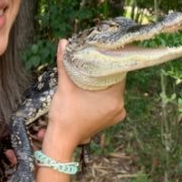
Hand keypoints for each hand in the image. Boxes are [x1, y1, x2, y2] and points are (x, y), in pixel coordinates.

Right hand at [43, 39, 125, 157]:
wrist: (61, 139)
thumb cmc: (64, 114)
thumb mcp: (64, 86)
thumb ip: (64, 63)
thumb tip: (63, 42)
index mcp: (113, 98)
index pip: (120, 71)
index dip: (114, 59)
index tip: (107, 49)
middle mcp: (120, 106)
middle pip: (117, 80)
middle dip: (107, 68)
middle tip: (97, 55)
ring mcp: (116, 114)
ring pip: (113, 89)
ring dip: (105, 80)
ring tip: (93, 68)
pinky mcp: (110, 119)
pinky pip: (111, 99)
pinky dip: (104, 91)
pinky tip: (93, 85)